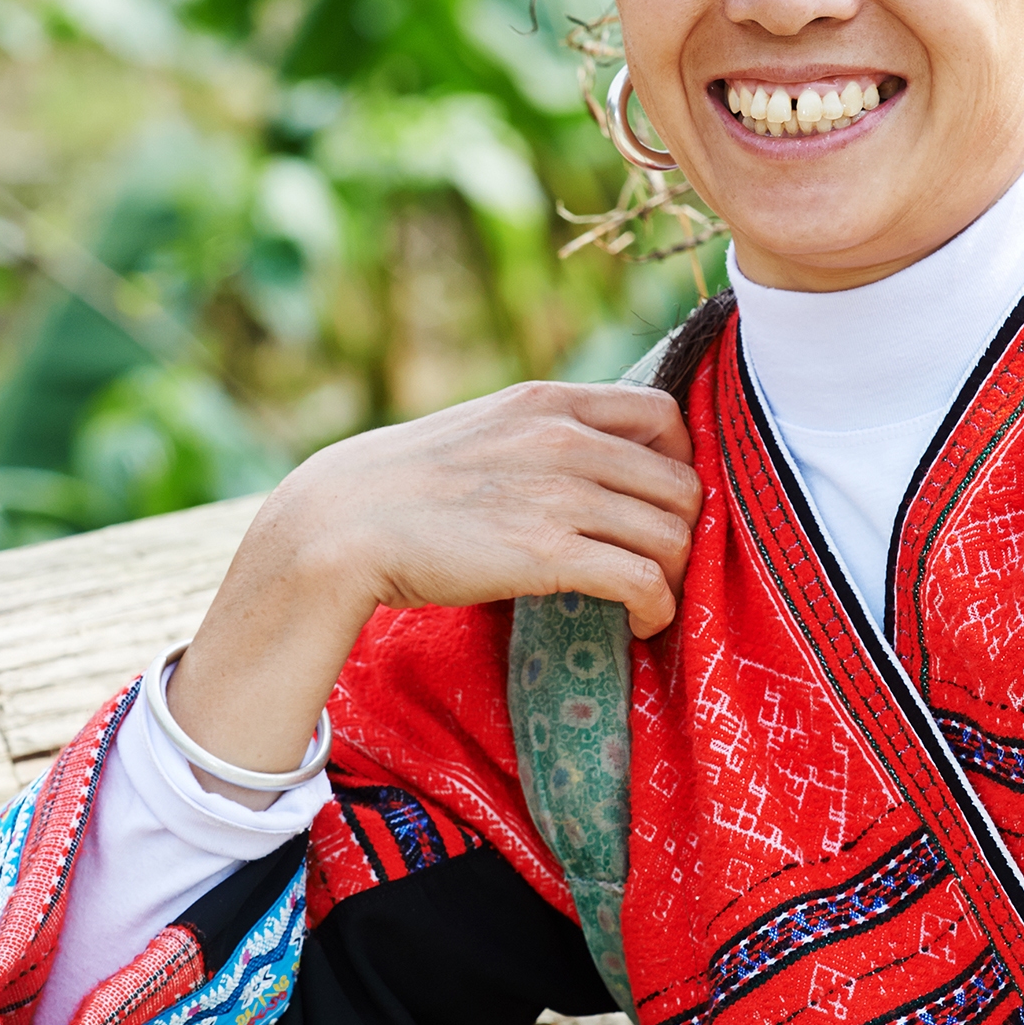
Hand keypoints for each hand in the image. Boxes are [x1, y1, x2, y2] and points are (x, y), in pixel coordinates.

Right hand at [164, 383, 699, 800]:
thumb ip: (540, 435)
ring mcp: (560, 494)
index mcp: (550, 401)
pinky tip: (641, 623)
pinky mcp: (550, 553)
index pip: (663, 414)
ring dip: (674, 575)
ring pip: (672, 534)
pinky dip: (657, 608)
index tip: (659, 502)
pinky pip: (644, 581)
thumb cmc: (404, 486)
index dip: (679, 462)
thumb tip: (589, 464)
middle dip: (682, 530)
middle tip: (661, 564)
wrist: (341, 522)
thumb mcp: (484, 429)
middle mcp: (566, 438)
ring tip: (652, 599)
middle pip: (680, 482)